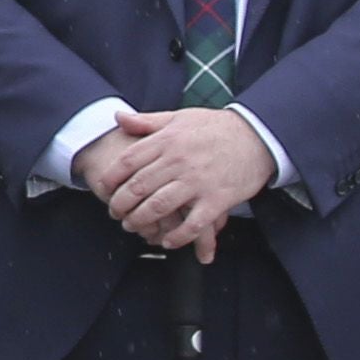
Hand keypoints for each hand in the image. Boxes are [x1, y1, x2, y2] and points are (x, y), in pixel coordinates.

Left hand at [89, 107, 274, 258]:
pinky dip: (177, 236)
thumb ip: (148, 121)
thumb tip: (117, 117)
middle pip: (138, 187)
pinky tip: (167, 241)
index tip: (103, 189)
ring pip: (159, 207)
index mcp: (167, 141)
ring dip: (141, 221)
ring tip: (132, 226)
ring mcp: (197, 182)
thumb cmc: (216, 127)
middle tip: (115, 213)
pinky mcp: (216, 200)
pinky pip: (192, 224)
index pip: (128, 162)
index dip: (111, 178)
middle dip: (121, 204)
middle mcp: (178, 161)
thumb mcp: (180, 117)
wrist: (257, 137)